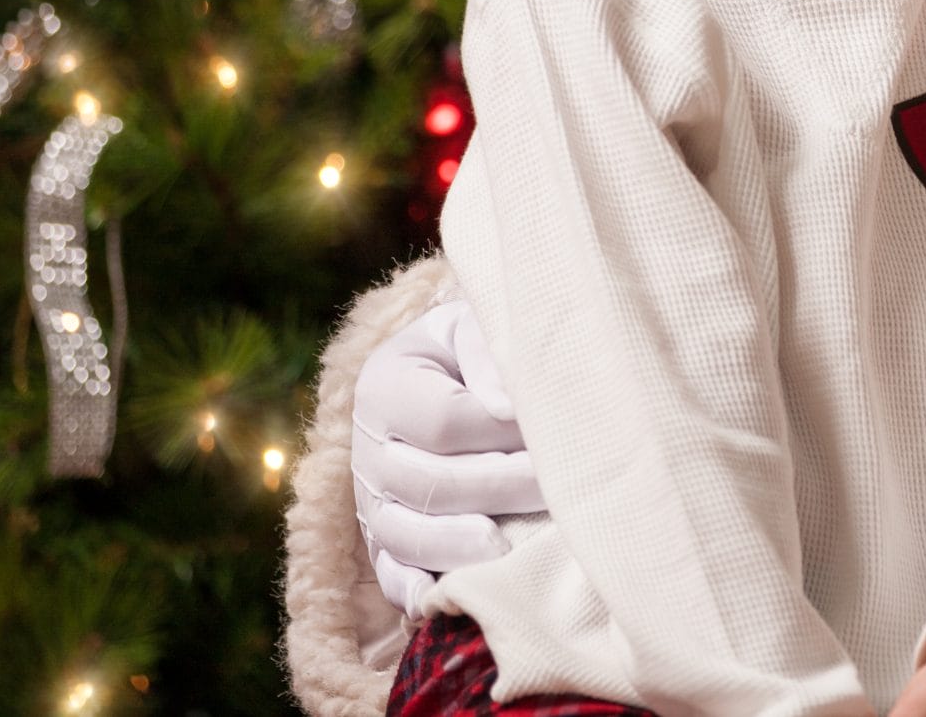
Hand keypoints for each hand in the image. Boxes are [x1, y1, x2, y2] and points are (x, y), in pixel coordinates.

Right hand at [351, 297, 544, 613]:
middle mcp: (367, 448)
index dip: (500, 433)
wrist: (435, 375)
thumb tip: (506, 407)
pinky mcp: (377, 542)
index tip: (552, 434)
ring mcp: (369, 500)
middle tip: (558, 493)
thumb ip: (488, 353)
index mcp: (384, 385)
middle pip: (430, 484)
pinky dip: (418, 592)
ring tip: (514, 552)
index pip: (444, 421)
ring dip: (465, 548)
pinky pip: (390, 574)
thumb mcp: (471, 328)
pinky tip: (457, 598)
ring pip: (408, 536)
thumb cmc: (468, 351)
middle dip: (501, 490)